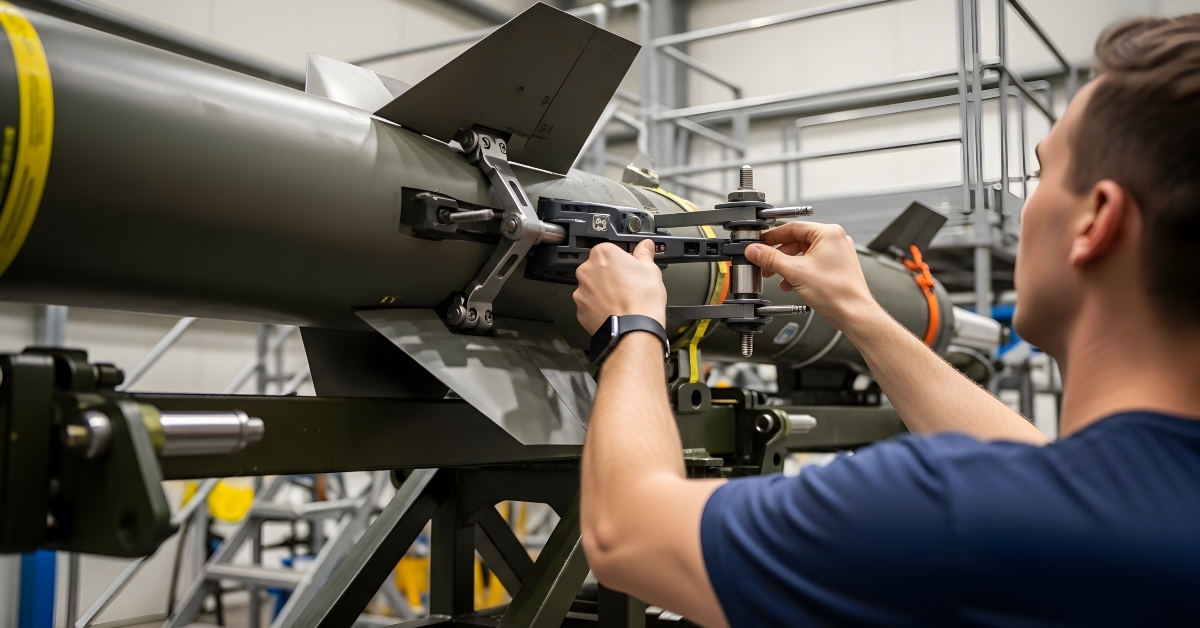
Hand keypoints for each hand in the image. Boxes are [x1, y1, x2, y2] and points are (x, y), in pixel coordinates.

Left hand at [574, 240, 666, 333]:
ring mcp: (581, 292)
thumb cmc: (641, 301)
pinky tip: (614, 311)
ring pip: (592, 287)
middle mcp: (587, 271)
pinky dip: (599, 307)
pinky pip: (590, 305)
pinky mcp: (580, 311)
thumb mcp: (651, 270)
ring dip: (603, 292)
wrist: (634, 331)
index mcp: (603, 254)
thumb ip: (644, 255)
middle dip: (610, 275)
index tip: (629, 268)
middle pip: (598, 268)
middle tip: (627, 285)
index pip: (610, 250)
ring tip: (622, 301)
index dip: (621, 260)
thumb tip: (645, 246)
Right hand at [745, 222, 879, 330]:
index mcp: (828, 233)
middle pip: (797, 241)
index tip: (760, 243)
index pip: (793, 228)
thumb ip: (771, 258)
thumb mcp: (794, 271)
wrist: (852, 312)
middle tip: (763, 261)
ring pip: (803, 254)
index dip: (772, 236)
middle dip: (778, 254)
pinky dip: (798, 272)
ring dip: (786, 265)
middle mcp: (835, 240)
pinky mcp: (836, 268)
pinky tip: (789, 283)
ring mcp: (837, 255)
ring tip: (774, 274)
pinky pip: (811, 264)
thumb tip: (755, 250)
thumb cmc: (836, 291)